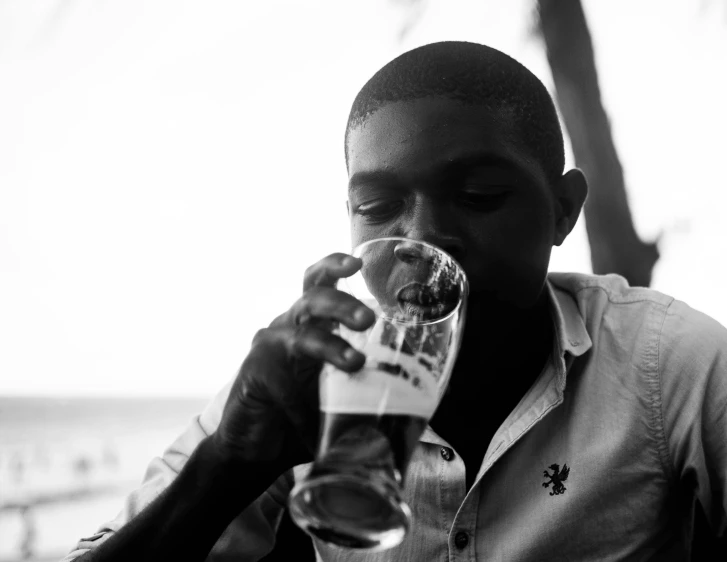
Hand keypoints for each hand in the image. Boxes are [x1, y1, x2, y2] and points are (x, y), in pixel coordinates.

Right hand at [211, 253, 375, 471]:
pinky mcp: (254, 373)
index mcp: (313, 325)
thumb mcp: (344, 399)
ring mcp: (270, 348)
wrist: (257, 453)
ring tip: (355, 363)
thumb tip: (426, 394)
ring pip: (302, 335)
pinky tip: (313, 427)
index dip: (334, 266)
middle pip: (313, 298)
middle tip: (368, 320)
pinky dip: (303, 406)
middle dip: (342, 304)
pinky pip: (283, 382)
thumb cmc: (306, 419)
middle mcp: (290, 328)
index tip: (357, 261)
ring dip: (330, 347)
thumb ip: (374, 389)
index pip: (321, 283)